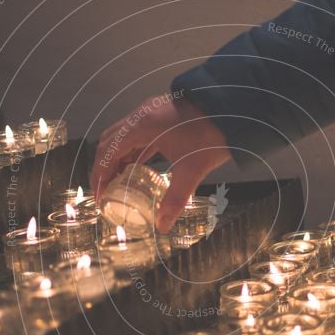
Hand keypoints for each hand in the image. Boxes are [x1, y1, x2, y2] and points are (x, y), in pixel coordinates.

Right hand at [91, 95, 230, 232]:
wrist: (234, 109)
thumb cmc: (212, 134)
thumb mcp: (192, 170)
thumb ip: (175, 199)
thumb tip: (163, 225)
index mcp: (141, 125)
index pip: (108, 151)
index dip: (100, 175)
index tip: (100, 195)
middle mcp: (141, 116)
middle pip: (110, 142)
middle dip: (104, 167)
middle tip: (105, 190)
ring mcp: (151, 113)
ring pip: (123, 137)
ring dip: (118, 158)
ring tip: (118, 182)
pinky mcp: (162, 115)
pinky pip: (139, 134)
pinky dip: (133, 151)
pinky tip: (137, 168)